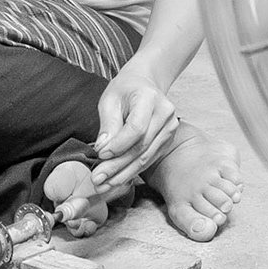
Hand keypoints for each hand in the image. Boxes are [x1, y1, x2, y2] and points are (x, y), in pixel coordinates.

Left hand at [88, 65, 179, 193]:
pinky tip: (116, 180)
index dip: (118, 145)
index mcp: (150, 98)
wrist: (144, 84)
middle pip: (141, 146)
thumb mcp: (110, 100)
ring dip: (123, 174)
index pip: (137, 128)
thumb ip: (108, 124)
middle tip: (97, 179)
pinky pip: (149, 159)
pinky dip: (131, 171)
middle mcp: (165, 114)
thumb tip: (102, 149)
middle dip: (117, 166)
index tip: (100, 155)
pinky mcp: (167, 140)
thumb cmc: (124, 90)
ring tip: (104, 185)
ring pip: (145, 157)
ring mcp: (170, 128)